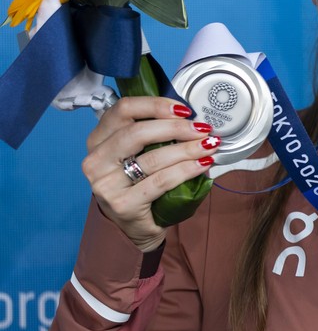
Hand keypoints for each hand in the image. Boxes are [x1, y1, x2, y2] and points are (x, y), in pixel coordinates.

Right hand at [82, 96, 219, 251]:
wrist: (135, 225)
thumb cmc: (140, 181)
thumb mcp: (138, 152)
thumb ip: (152, 131)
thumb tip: (190, 114)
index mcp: (98, 138)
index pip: (123, 109)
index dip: (156, 104)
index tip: (184, 109)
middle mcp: (96, 160)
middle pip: (137, 132)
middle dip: (176, 128)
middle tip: (202, 128)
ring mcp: (106, 184)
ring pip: (153, 157)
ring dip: (187, 149)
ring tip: (209, 145)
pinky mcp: (123, 205)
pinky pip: (161, 181)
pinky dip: (186, 170)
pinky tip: (203, 164)